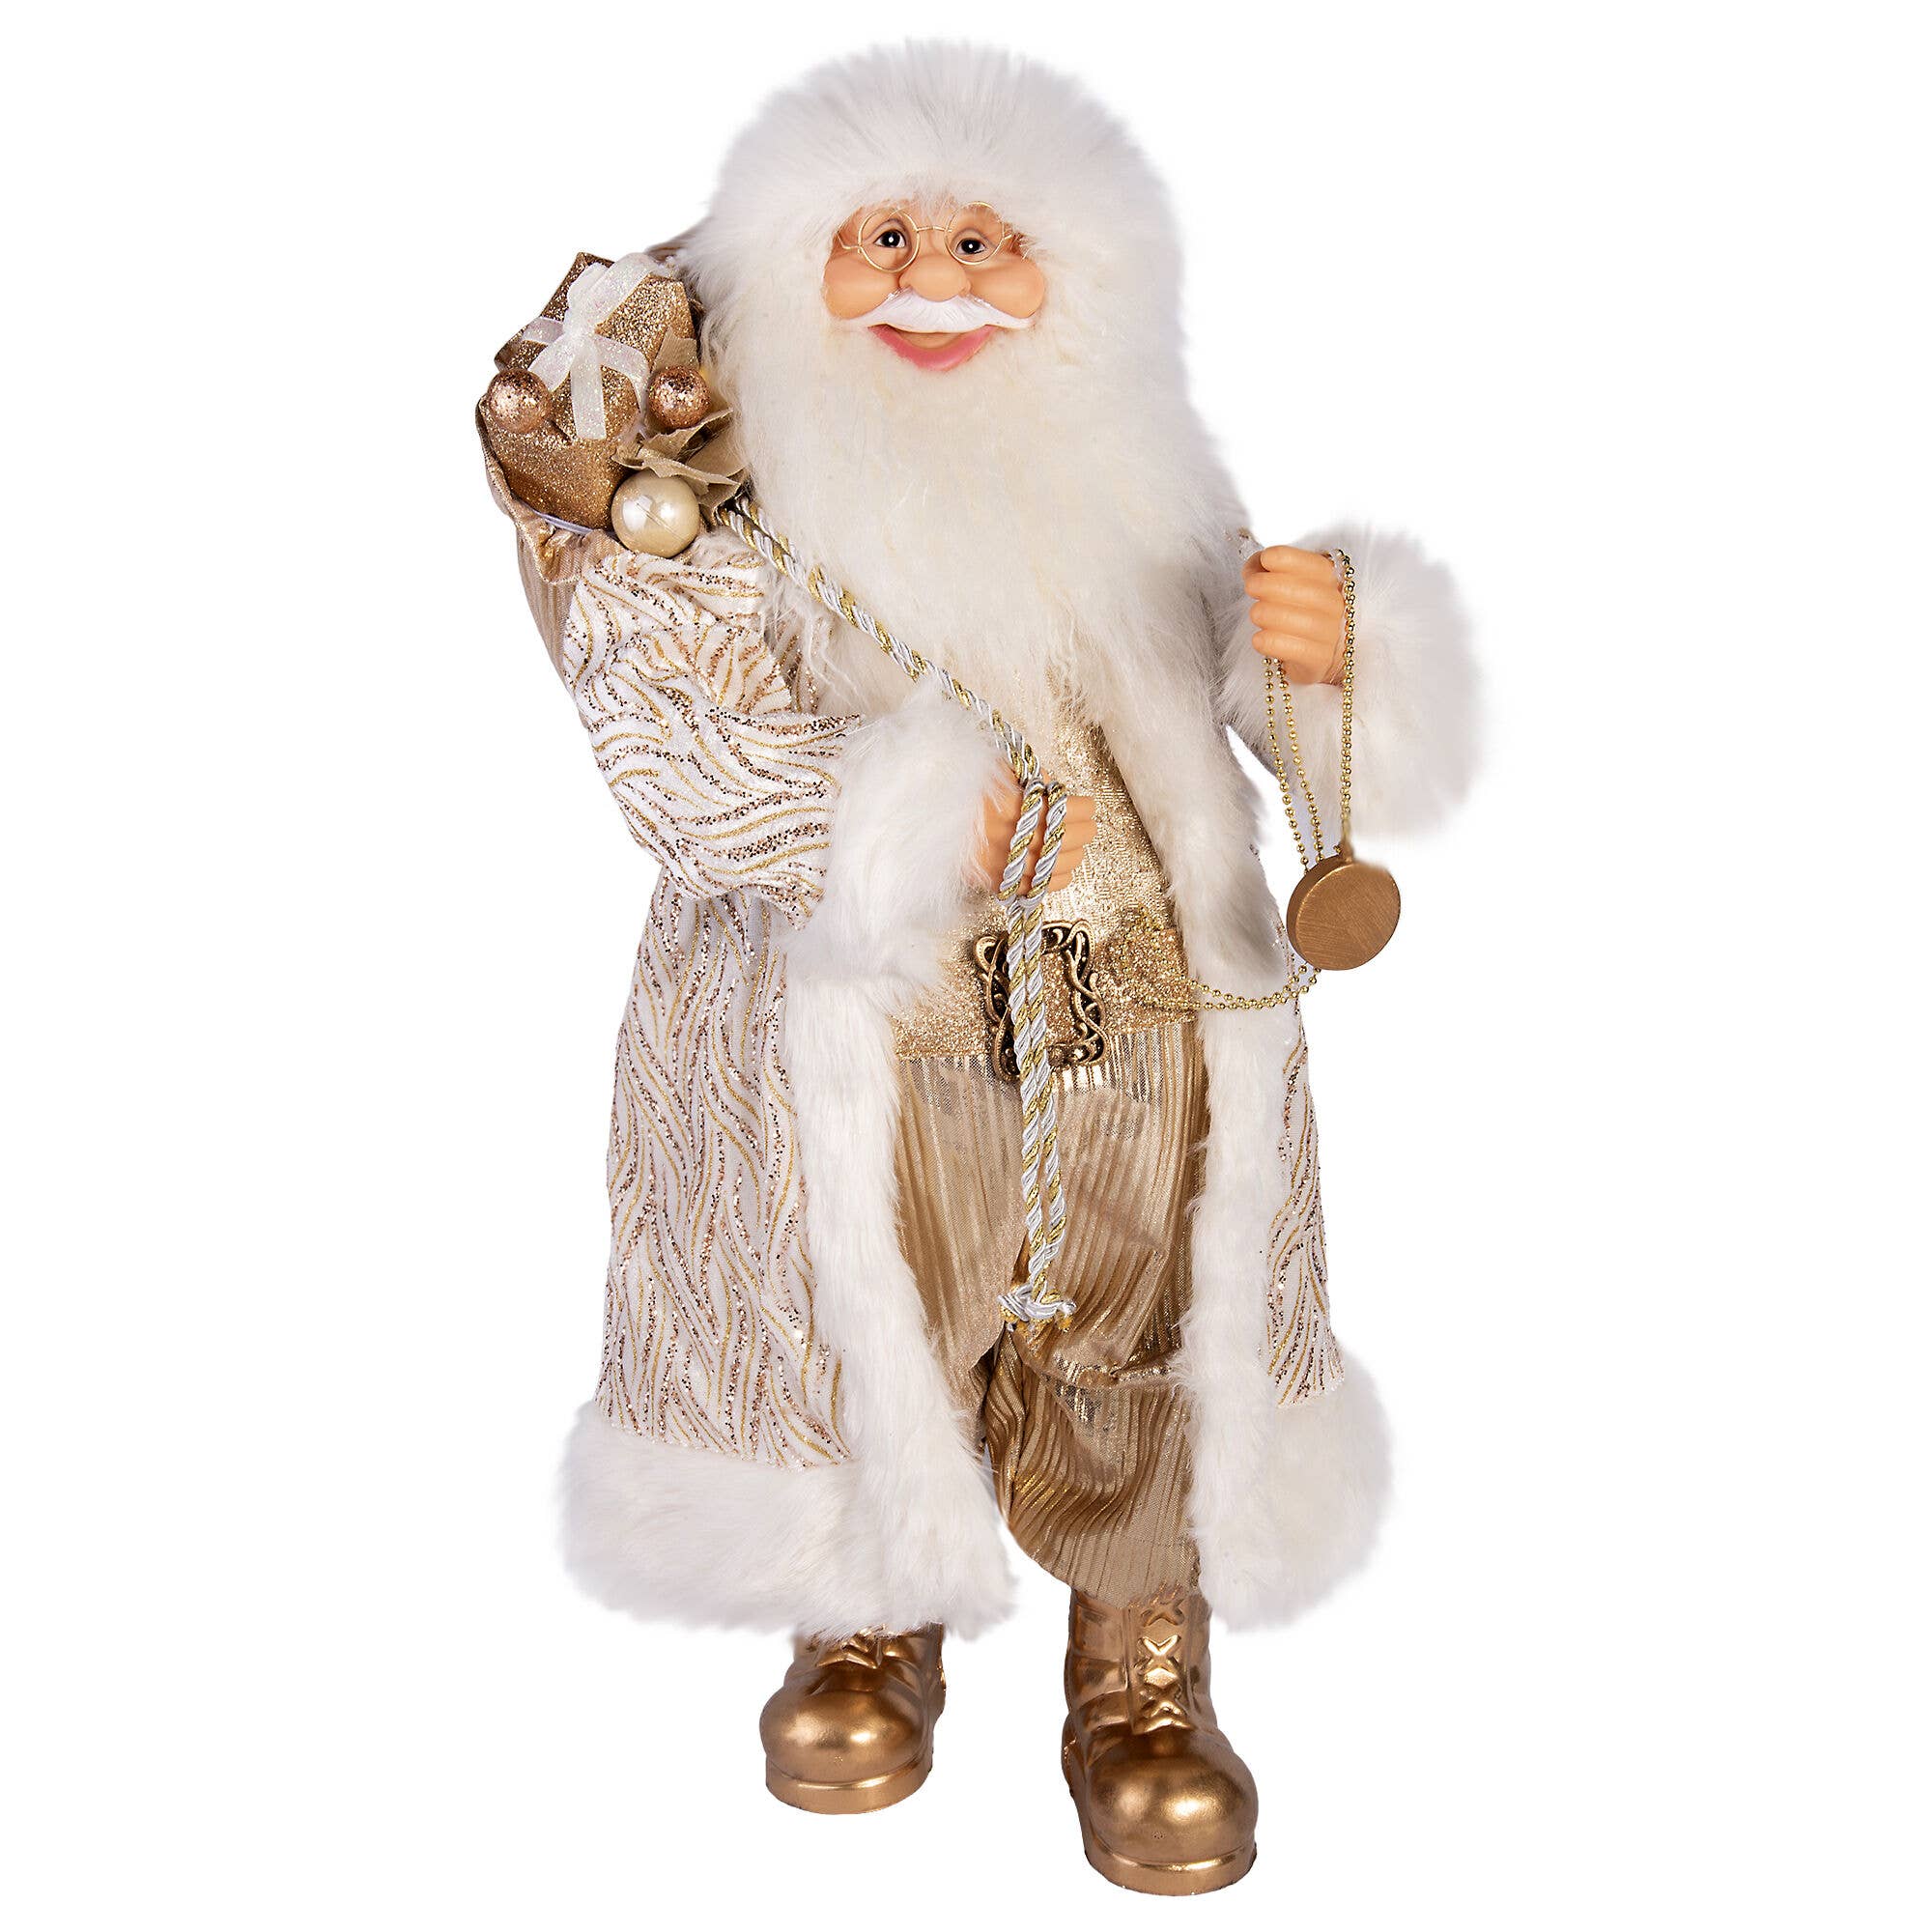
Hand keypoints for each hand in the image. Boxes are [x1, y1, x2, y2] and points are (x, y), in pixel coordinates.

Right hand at [970, 771, 1095, 891]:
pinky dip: (1058, 877)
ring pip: (1065, 864)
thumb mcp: (995, 770)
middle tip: (1082, 822)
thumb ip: (1029, 775)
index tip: (1085, 804)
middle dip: (1083, 827)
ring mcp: (1010, 864)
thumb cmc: (961, 792)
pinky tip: (1057, 866)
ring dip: (1074, 852)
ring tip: (1069, 843)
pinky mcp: (1002, 884)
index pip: (1072, 809)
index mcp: (1017, 805)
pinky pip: (1046, 887)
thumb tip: (1054, 786)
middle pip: (1074, 837)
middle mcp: (1016, 838)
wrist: (927, 823)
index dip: (1085, 805)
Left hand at [1245, 546, 1346, 684]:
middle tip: (1251, 587)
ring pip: (1301, 621)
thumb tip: (1253, 567)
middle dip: (1270, 585)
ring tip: (1256, 613)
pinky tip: (1259, 638)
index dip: (1286, 558)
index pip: (1312, 565)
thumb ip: (1267, 570)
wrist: (1316, 652)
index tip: (1265, 559)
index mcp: (1330, 580)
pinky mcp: (1318, 659)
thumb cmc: (1297, 612)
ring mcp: (1330, 633)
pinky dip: (1271, 642)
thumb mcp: (1286, 584)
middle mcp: (1335, 605)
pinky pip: (1296, 650)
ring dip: (1269, 614)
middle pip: (1305, 591)